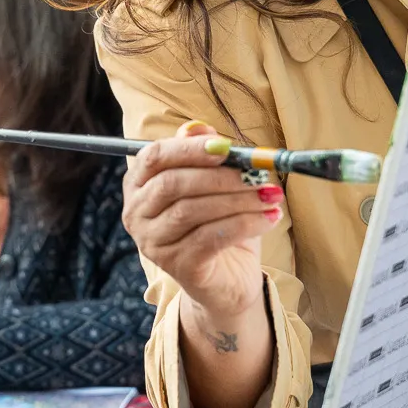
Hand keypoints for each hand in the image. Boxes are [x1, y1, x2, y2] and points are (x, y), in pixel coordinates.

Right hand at [122, 122, 283, 321]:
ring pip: (193, 210)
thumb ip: (203, 154)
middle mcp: (136, 213)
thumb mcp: (213, 184)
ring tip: (271, 195)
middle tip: (258, 174)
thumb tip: (198, 127)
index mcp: (138, 185)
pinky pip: (211, 237)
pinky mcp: (176, 266)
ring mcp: (153, 243)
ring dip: (238, 199)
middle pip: (172, 184)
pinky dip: (246, 223)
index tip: (226, 147)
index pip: (154, 157)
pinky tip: (270, 218)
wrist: (226, 280)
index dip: (189, 149)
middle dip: (219, 176)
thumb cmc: (218, 223)